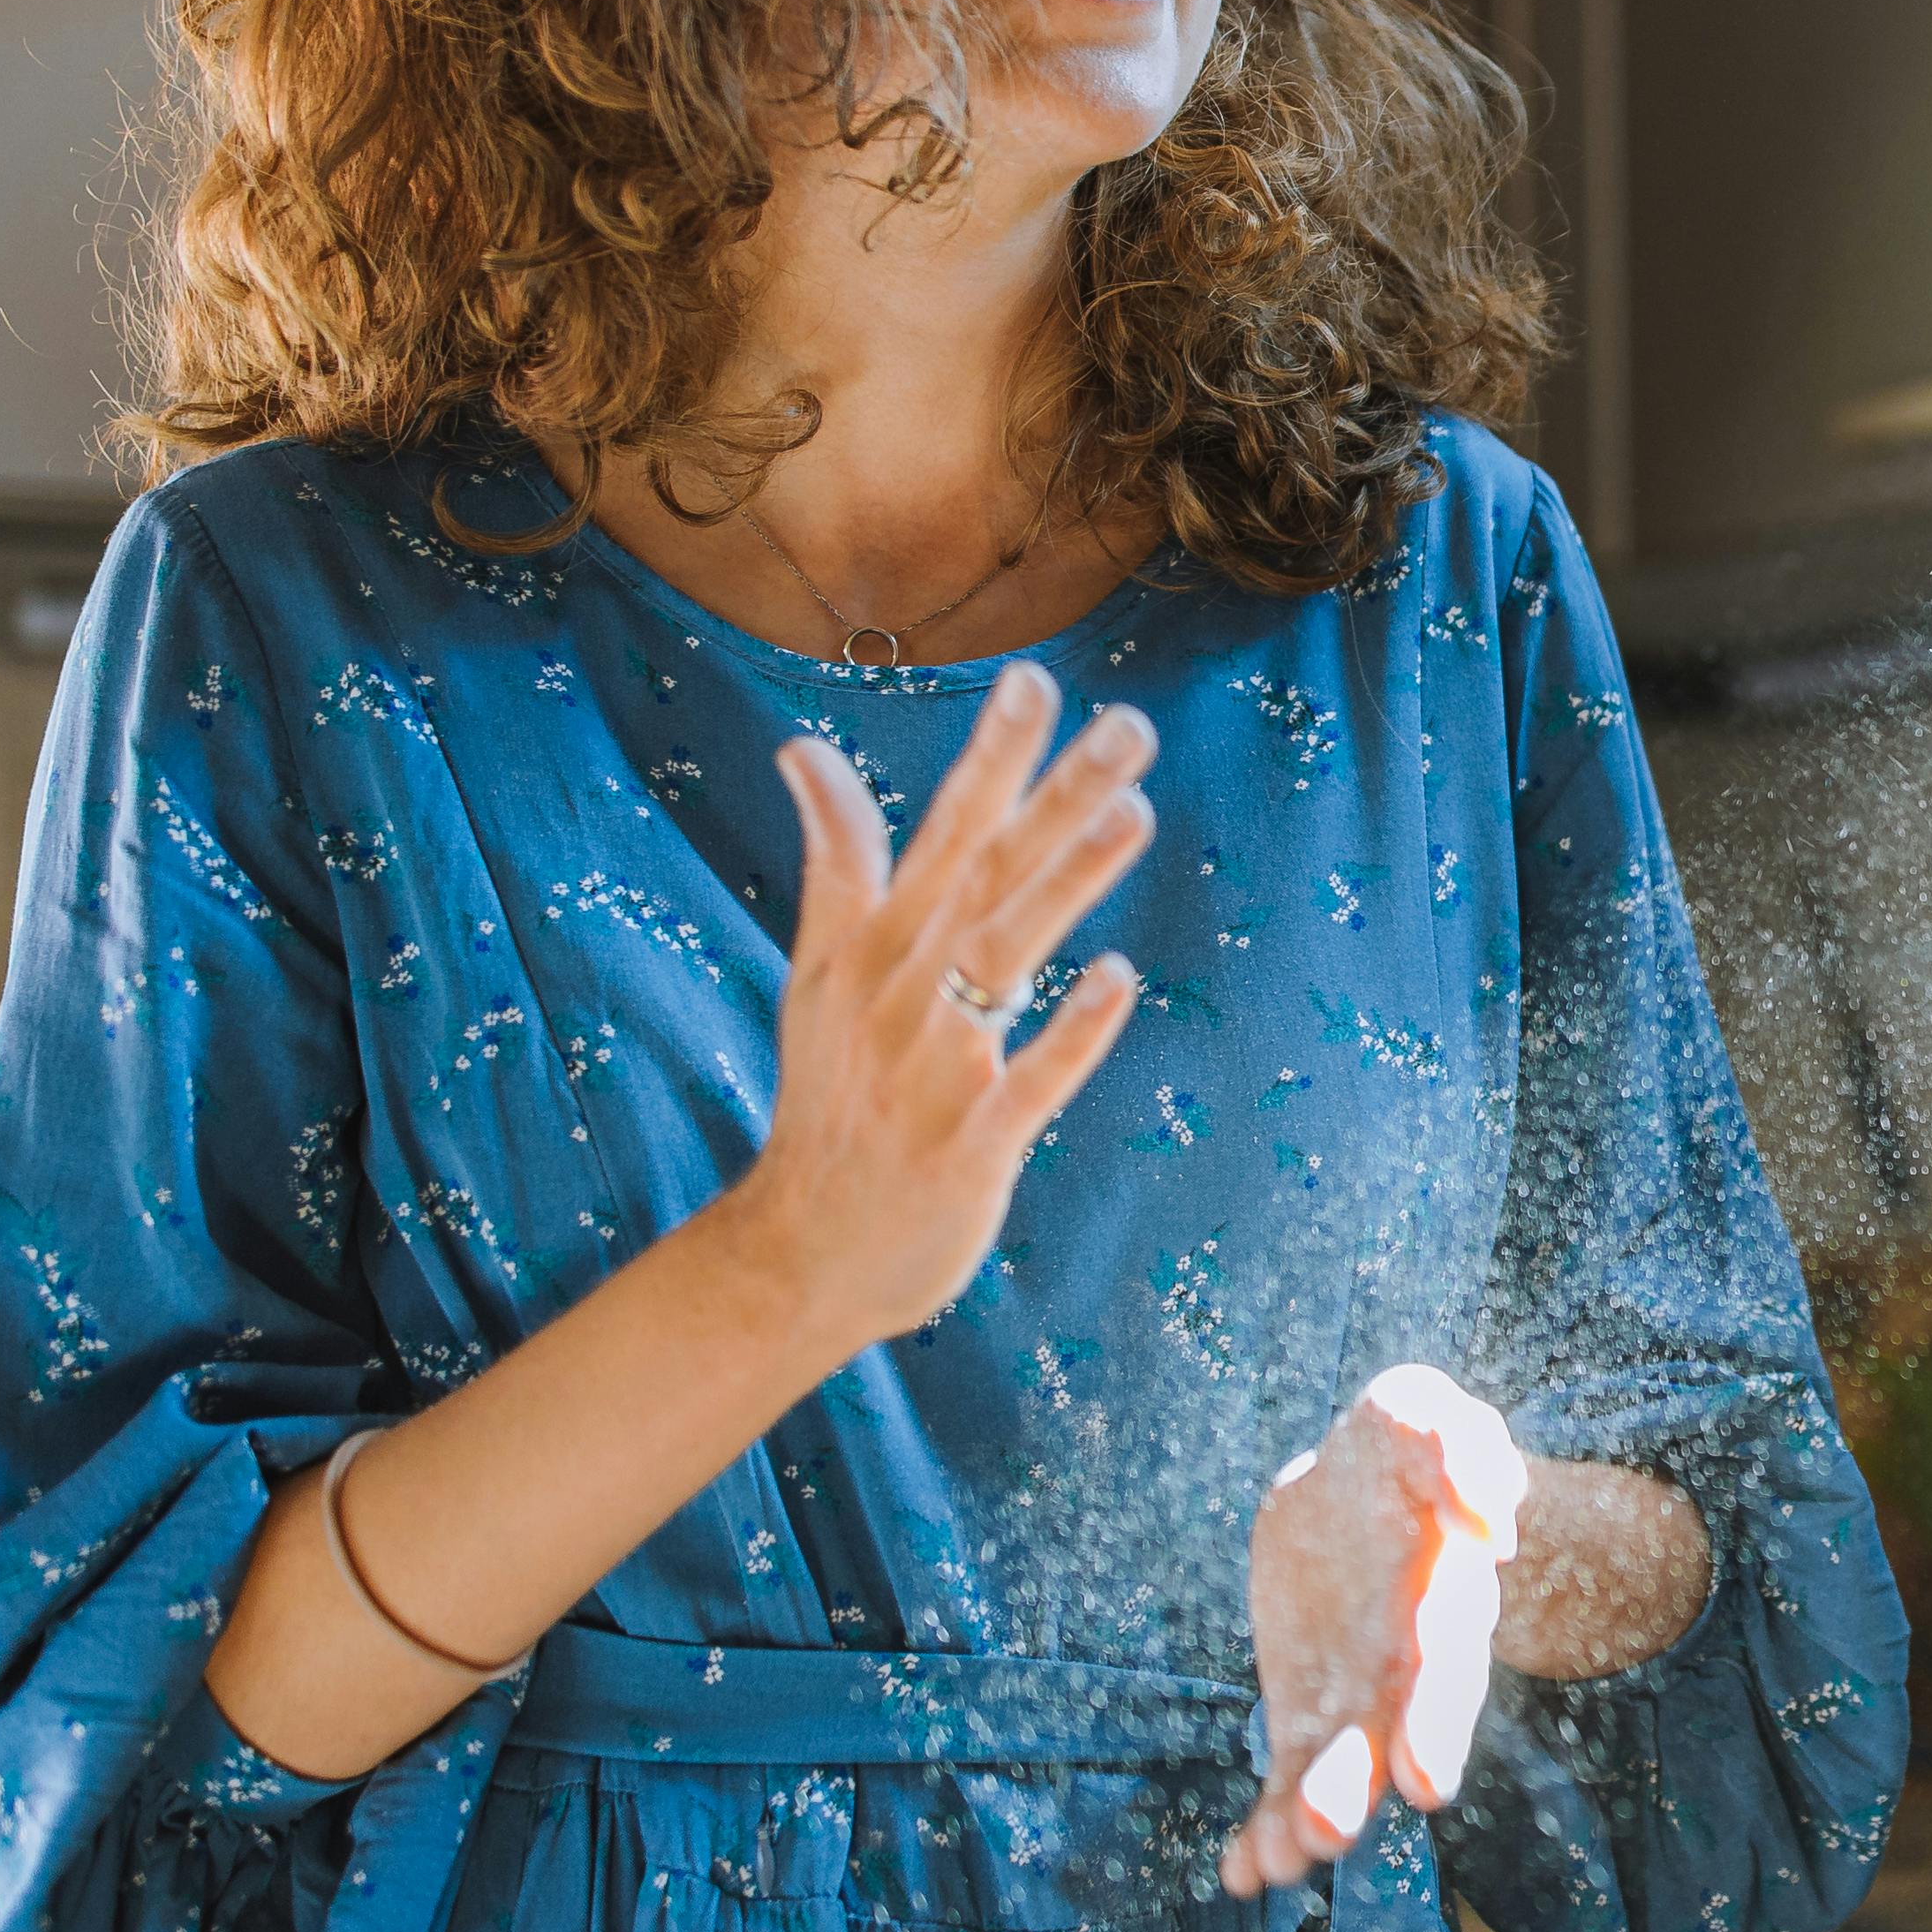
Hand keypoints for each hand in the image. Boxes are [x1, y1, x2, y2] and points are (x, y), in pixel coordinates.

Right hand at [720, 662, 1152, 1359]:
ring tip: (1131, 812)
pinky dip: (1069, 1032)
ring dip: (1067, 884)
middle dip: (1056, 796)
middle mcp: (905, 992)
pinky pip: (1029, 1081)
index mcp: (878, 946)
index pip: (943, 830)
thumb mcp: (819, 972)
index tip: (1036, 680)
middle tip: (1131, 725)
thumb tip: (803, 747)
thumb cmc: (830, 1098)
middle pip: (989, 876)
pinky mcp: (970, 1144)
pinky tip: (1117, 977)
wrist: (800, 1251)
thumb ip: (834, 859)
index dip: (990, 756)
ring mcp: (937, 1069)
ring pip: (1007, 958)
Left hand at [1224, 1363, 1527, 1894]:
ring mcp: (1357, 1697)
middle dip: (1359, 1783)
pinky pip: (1289, 1775)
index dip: (1434, 1725)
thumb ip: (1455, 1448)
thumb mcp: (1419, 1414)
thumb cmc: (1397, 1448)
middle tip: (1327, 1834)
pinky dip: (1266, 1825)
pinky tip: (1240, 1872)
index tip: (1423, 1784)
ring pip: (1336, 1767)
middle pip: (1389, 1735)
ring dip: (1309, 1816)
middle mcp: (1407, 1666)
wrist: (1355, 1488)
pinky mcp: (1308, 1711)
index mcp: (1440, 1598)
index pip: (1441, 1667)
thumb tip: (1486, 1518)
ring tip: (1278, 1863)